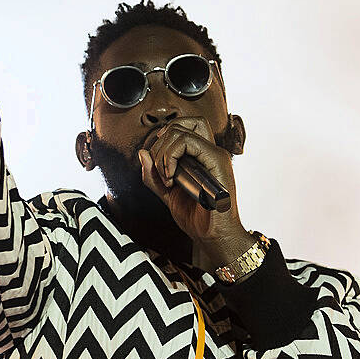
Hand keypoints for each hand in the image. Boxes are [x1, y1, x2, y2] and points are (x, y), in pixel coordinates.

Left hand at [138, 117, 243, 243]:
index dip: (166, 135)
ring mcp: (215, 155)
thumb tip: (142, 153)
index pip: (184, 127)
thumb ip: (153, 176)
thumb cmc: (197, 218)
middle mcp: (210, 152)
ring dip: (164, 154)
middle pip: (184, 122)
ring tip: (167, 177)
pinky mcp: (217, 160)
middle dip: (161, 143)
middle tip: (161, 170)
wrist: (212, 236)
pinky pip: (188, 142)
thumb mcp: (167, 195)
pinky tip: (172, 177)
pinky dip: (171, 157)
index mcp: (202, 157)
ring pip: (181, 130)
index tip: (159, 160)